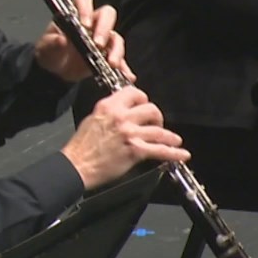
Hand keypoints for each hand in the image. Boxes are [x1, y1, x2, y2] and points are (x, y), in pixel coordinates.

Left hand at [33, 0, 134, 82]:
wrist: (54, 72)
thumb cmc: (50, 52)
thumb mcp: (46, 48)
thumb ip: (52, 43)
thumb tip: (62, 40)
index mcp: (74, 16)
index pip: (84, 0)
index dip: (86, 9)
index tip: (85, 24)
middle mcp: (91, 24)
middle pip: (107, 14)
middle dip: (105, 28)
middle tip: (98, 44)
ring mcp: (102, 39)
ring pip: (115, 37)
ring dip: (116, 49)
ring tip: (111, 63)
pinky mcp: (107, 55)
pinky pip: (120, 58)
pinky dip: (123, 67)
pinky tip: (126, 74)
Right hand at [61, 86, 189, 189]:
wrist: (76, 164)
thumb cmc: (81, 146)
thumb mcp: (92, 119)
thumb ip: (109, 113)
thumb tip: (123, 112)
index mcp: (108, 106)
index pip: (134, 92)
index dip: (143, 99)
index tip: (145, 105)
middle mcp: (121, 117)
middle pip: (151, 109)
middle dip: (157, 117)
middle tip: (156, 124)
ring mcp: (130, 133)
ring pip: (159, 130)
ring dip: (170, 136)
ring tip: (174, 140)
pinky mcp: (135, 150)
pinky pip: (160, 150)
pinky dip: (174, 153)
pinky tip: (182, 154)